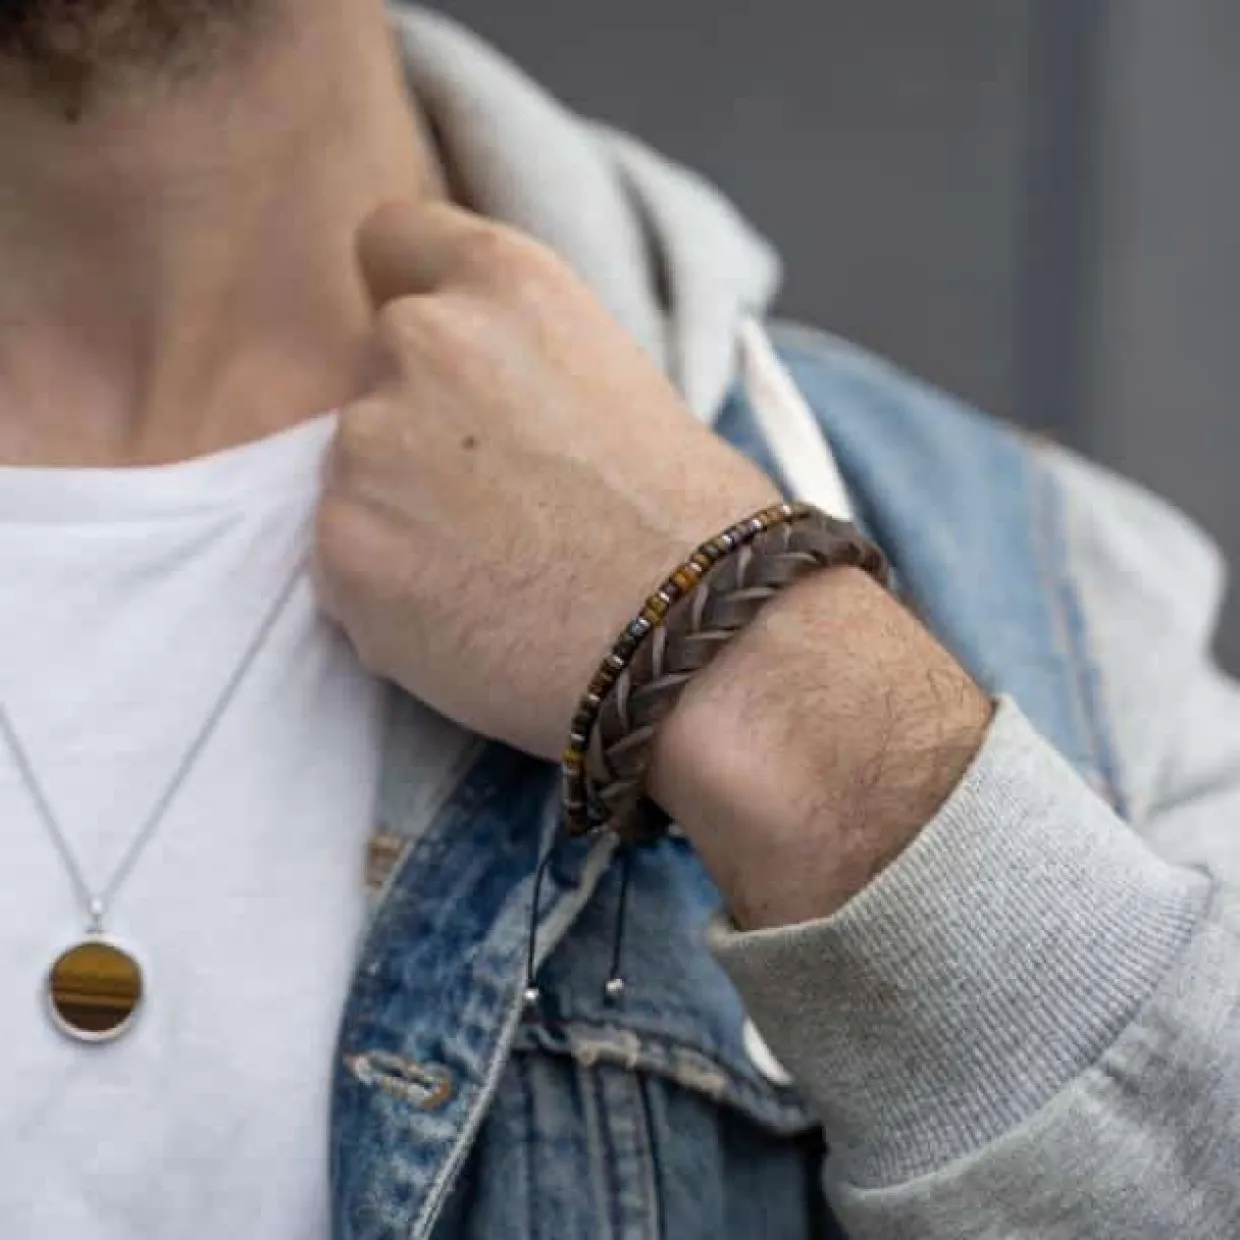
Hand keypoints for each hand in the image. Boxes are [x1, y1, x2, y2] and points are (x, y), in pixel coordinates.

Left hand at [313, 199, 780, 761]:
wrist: (694, 633)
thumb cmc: (688, 518)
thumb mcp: (614, 376)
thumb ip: (514, 355)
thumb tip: (460, 387)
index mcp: (503, 282)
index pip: (393, 238)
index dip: (413, 294)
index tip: (437, 353)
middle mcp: (421, 341)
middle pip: (372, 372)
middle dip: (416, 427)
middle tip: (498, 501)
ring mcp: (367, 448)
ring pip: (353, 475)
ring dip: (399, 515)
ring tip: (495, 571)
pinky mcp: (341, 550)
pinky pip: (344, 564)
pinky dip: (390, 592)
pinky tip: (468, 618)